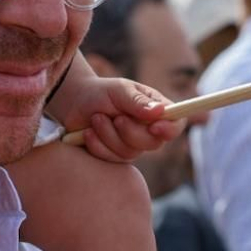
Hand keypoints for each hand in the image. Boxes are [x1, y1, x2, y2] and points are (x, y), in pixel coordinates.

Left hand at [70, 76, 184, 163]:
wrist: (74, 104)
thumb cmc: (100, 93)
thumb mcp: (118, 90)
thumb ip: (137, 101)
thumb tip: (160, 111)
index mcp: (155, 110)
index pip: (176, 123)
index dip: (170, 129)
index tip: (154, 127)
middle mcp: (148, 130)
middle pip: (154, 143)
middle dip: (130, 132)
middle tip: (115, 117)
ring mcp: (132, 145)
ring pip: (130, 152)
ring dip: (108, 134)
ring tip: (96, 118)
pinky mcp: (116, 156)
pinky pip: (112, 159)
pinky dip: (98, 144)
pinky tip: (88, 133)